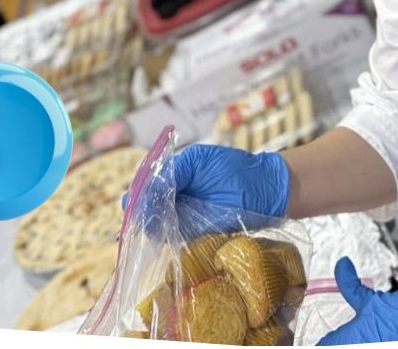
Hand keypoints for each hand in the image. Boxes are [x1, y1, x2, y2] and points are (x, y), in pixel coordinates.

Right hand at [123, 145, 289, 230]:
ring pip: (155, 224)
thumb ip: (173, 171)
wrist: (266, 190)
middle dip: (140, 211)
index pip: (146, 184)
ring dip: (150, 224)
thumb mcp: (199, 160)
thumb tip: (148, 187)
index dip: (137, 193)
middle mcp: (174, 198)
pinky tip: (161, 233)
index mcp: (174, 176)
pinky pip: (172, 237)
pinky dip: (164, 236)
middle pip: (145, 207)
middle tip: (140, 214)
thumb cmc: (235, 169)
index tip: (131, 201)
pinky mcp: (194, 234)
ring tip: (151, 223)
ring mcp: (182, 217)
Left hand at [318, 258, 397, 344]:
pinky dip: (369, 343)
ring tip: (361, 335)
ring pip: (350, 348)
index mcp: (351, 341)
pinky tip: (376, 338)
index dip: (321, 340)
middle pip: (336, 347)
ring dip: (350, 342)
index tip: (318, 336)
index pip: (323, 345)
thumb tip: (341, 265)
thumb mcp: (373, 300)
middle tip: (339, 335)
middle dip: (338, 341)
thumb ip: (350, 286)